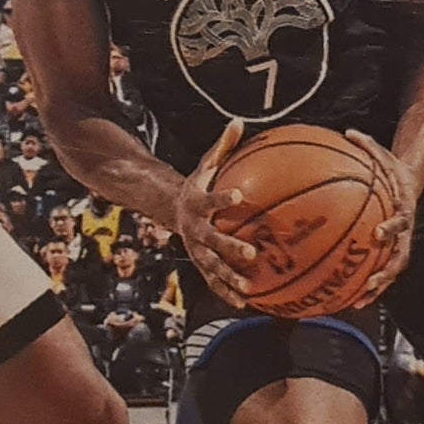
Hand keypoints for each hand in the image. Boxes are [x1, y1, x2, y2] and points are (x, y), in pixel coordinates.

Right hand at [175, 119, 258, 307]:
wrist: (172, 207)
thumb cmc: (199, 183)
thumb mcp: (207, 163)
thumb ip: (223, 146)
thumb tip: (239, 121)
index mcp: (198, 203)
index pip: (212, 199)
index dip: (224, 198)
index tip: (240, 196)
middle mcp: (195, 229)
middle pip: (212, 240)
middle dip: (230, 247)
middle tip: (251, 253)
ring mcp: (196, 249)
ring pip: (212, 266)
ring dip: (229, 278)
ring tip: (248, 288)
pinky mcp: (200, 263)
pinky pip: (213, 280)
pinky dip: (226, 292)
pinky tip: (245, 303)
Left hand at [344, 130, 420, 307]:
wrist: (408, 182)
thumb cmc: (390, 169)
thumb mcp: (381, 154)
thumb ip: (367, 144)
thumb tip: (348, 131)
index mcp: (403, 210)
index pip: (401, 222)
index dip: (391, 230)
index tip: (378, 235)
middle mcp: (404, 232)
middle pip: (400, 256)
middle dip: (386, 271)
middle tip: (370, 282)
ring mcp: (399, 244)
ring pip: (391, 271)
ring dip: (377, 288)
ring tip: (358, 302)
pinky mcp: (390, 250)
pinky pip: (379, 270)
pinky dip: (366, 285)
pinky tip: (348, 299)